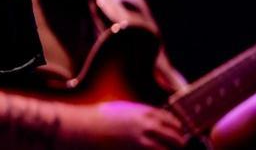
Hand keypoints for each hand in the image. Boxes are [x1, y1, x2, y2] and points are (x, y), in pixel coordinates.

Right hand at [60, 101, 188, 148]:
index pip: (173, 122)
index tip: (176, 136)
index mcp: (144, 112)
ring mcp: (142, 141)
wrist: (78, 128)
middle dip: (177, 145)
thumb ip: (137, 115)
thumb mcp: (119, 110)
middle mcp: (147, 126)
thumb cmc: (94, 119)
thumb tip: (152, 123)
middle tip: (173, 149)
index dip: (177, 130)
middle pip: (177, 139)